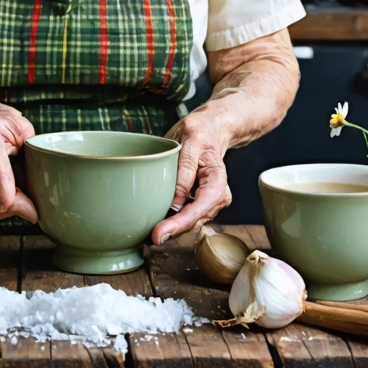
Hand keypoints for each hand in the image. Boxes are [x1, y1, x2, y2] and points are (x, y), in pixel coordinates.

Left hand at [150, 107, 232, 244]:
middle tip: (150, 237)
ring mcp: (210, 202)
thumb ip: (184, 169)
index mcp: (217, 179)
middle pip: (195, 220)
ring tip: (150, 233)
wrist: (209, 130)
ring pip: (191, 223)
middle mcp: (218, 195)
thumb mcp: (190, 140)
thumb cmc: (199, 132)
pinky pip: (187, 217)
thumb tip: (175, 202)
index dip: (180, 223)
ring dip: (172, 229)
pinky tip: (158, 223)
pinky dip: (173, 222)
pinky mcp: (200, 203)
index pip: (200, 207)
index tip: (160, 233)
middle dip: (173, 231)